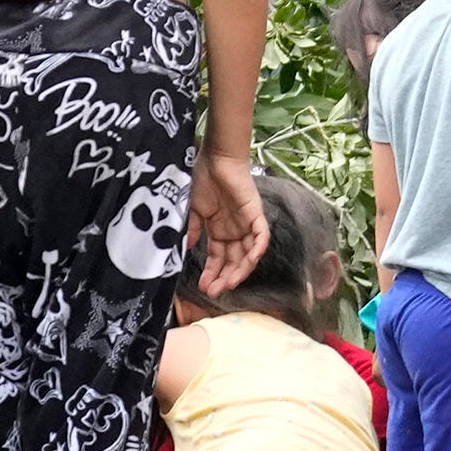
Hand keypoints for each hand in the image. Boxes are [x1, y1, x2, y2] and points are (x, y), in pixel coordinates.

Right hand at [189, 157, 267, 294]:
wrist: (215, 158)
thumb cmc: (204, 179)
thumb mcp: (194, 210)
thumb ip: (193, 230)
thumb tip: (189, 249)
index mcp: (220, 230)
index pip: (219, 258)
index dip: (212, 273)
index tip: (203, 287)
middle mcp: (235, 230)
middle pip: (234, 261)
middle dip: (224, 277)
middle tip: (214, 291)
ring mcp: (246, 223)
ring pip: (248, 253)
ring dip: (239, 270)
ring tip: (227, 284)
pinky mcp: (256, 213)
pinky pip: (262, 236)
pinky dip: (258, 249)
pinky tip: (249, 262)